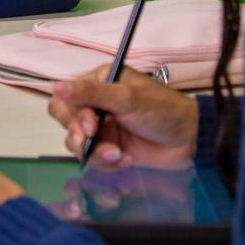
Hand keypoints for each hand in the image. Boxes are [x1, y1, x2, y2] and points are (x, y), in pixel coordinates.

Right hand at [48, 65, 199, 168]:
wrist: (189, 140)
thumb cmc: (162, 110)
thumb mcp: (126, 98)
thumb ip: (90, 93)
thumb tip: (56, 86)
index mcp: (99, 82)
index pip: (66, 97)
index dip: (71, 114)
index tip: (89, 127)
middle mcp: (97, 103)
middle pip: (65, 120)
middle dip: (78, 135)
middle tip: (92, 143)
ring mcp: (103, 127)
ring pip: (77, 142)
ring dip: (95, 152)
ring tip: (117, 155)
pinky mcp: (110, 148)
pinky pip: (92, 158)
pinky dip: (106, 162)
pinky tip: (125, 160)